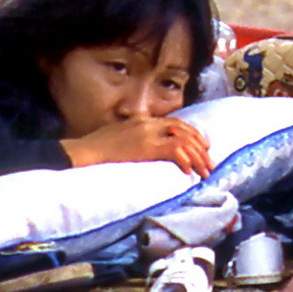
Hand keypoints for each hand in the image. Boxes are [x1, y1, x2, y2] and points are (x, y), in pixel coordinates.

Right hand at [63, 116, 211, 176]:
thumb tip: (146, 151)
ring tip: (204, 171)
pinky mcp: (145, 146)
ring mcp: (147, 133)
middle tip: (209, 163)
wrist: (83, 152)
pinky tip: (188, 171)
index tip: (202, 148)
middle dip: (200, 147)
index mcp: (143, 120)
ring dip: (197, 157)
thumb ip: (134, 139)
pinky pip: (173, 150)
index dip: (192, 135)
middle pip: (184, 130)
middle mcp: (148, 123)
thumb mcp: (118, 138)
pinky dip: (184, 159)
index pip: (176, 123)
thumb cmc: (95, 149)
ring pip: (184, 140)